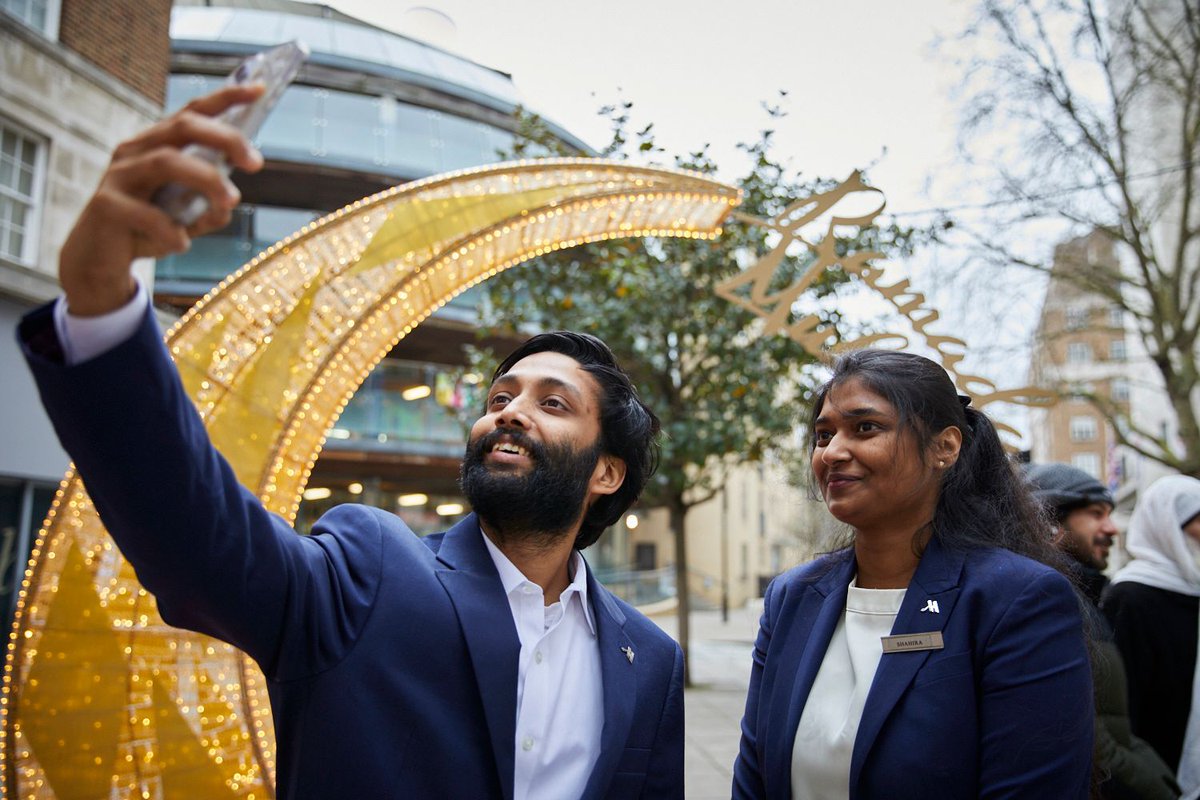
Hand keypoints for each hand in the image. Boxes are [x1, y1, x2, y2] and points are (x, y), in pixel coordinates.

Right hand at [59, 84, 265, 315]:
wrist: (98, 261)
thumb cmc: (146, 230)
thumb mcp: (186, 218)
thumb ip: (210, 208)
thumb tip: (228, 204)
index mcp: (157, 146)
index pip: (192, 113)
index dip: (226, 97)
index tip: (259, 90)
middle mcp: (136, 152)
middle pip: (184, 127)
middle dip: (225, 138)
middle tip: (256, 163)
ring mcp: (118, 176)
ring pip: (166, 162)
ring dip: (207, 180)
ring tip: (230, 202)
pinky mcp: (105, 205)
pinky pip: (146, 213)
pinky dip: (171, 229)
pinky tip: (181, 243)